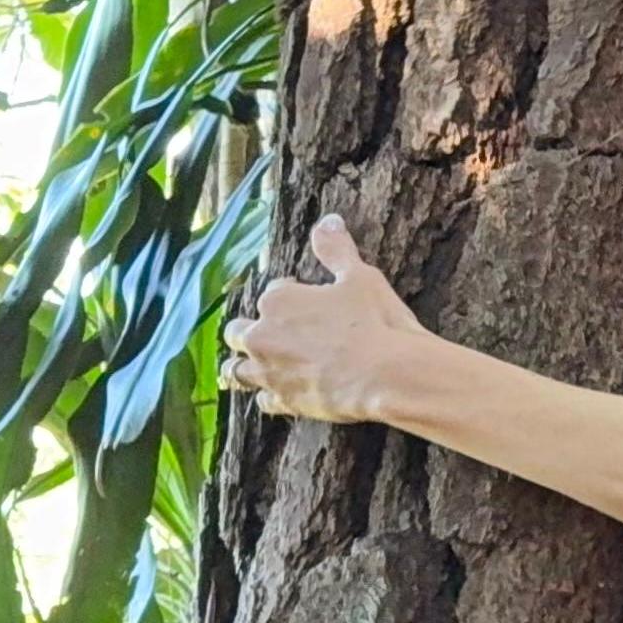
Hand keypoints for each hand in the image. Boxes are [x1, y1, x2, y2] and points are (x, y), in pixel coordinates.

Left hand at [239, 205, 425, 428]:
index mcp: (278, 301)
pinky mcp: (282, 402)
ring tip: (250, 368)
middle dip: (249, 330)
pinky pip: (261, 401)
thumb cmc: (374, 320)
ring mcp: (269, 373)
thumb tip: (328, 220)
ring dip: (243, 366)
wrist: (386, 373)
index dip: (287, 295)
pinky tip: (278, 395)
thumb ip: (336, 249)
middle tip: (270, 333)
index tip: (303, 301)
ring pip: (236, 371)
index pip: (271, 293)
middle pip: (237, 332)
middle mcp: (263, 336)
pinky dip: (268, 396)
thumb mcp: (359, 276)